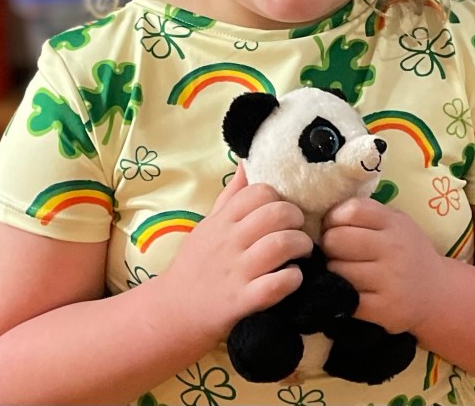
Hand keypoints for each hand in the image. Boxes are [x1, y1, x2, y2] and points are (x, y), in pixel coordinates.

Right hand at [163, 165, 313, 345]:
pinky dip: (292, 279)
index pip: (259, 191)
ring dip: (300, 246)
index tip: (283, 209)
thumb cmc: (196, 264)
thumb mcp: (208, 224)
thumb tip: (247, 161)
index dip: (279, 197)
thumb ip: (231, 195)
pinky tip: (293, 278)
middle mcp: (229, 242)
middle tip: (298, 229)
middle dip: (296, 218)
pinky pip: (276, 285)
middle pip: (275, 214)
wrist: (172, 312)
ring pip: (280, 245)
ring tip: (302, 252)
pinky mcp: (242, 302)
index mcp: (222, 220)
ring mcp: (236, 272)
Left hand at [320, 197, 440, 334]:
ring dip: (333, 271)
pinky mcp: (383, 309)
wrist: (436, 292)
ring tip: (344, 272)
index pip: (351, 211)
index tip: (333, 227)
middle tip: (336, 252)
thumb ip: (365, 214)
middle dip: (329, 245)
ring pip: (336, 270)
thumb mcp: (394, 222)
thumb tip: (323, 219)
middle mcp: (393, 249)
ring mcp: (390, 281)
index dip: (333, 218)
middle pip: (336, 240)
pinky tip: (350, 291)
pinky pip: (345, 298)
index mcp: (394, 222)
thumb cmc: (406, 251)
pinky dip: (340, 295)